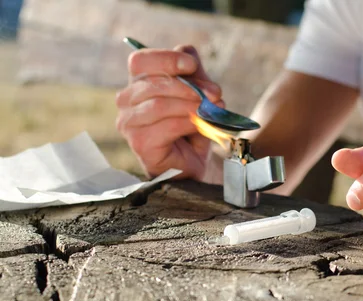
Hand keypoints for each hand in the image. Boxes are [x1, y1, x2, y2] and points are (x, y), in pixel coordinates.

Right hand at [116, 45, 223, 180]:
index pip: (140, 61)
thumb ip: (192, 72)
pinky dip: (189, 123)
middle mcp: (126, 101)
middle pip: (154, 83)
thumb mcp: (196, 95)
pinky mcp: (139, 143)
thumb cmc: (191, 127)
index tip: (192, 65)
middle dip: (190, 87)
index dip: (166, 59)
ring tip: (212, 110)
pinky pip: (166, 126)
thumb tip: (189, 55)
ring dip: (191, 106)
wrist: (194, 163)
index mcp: (137, 84)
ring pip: (160, 104)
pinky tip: (202, 125)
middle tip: (215, 94)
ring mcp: (129, 123)